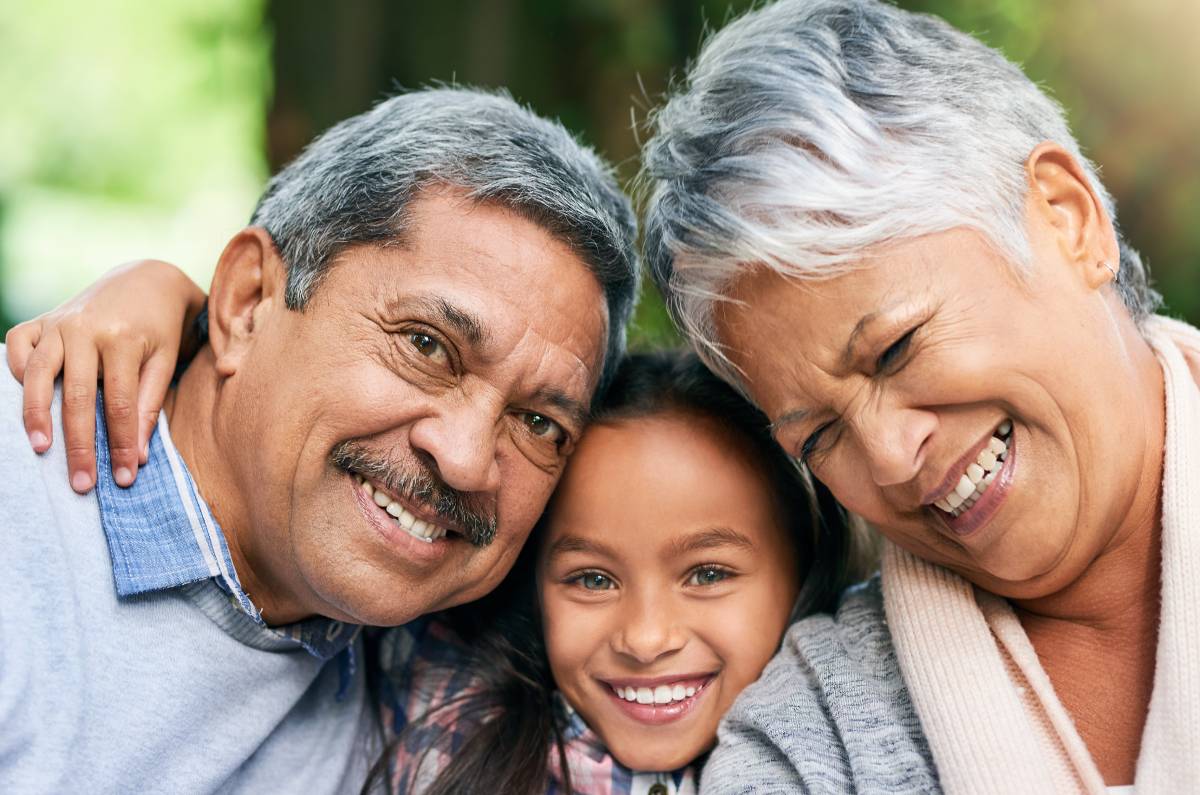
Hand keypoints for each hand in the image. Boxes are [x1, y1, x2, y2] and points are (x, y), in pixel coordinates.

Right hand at [5, 260, 206, 492]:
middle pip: (77, 397)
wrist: (144, 280)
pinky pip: (18, 347)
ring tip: (41, 450)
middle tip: (81, 484)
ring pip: (38, 375)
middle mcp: (84, 330)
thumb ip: (149, 405)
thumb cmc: (160, 328)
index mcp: (122, 339)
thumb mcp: (165, 361)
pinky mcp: (39, 320)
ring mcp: (57, 323)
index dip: (121, 443)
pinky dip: (16, 373)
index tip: (123, 477)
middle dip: (79, 445)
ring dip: (36, 415)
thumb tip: (137, 457)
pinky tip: (25, 404)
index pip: (119, 404)